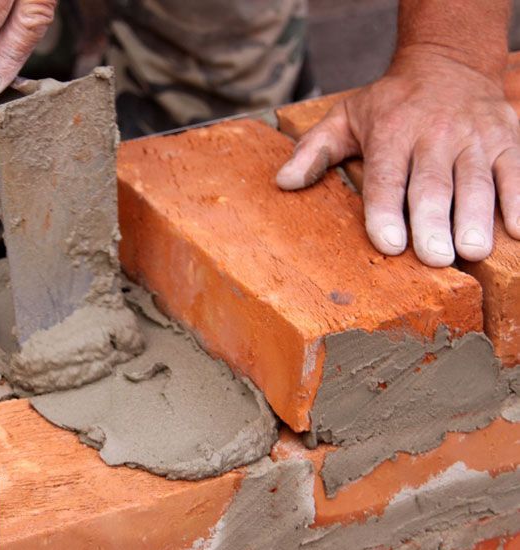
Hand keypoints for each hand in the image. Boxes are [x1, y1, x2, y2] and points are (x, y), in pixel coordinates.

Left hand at [277, 49, 519, 266]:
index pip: (386, 176)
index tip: (388, 242)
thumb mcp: (344, 118)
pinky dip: (518, 200)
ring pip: (476, 180)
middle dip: (433, 221)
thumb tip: (282, 183)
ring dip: (476, 216)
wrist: (447, 62)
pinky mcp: (507, 139)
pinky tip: (517, 230)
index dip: (386, 210)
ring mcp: (473, 137)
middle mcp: (433, 134)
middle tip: (433, 257)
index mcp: (391, 132)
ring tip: (472, 250)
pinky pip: (515, 171)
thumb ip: (314, 151)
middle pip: (432, 183)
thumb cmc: (389, 104)